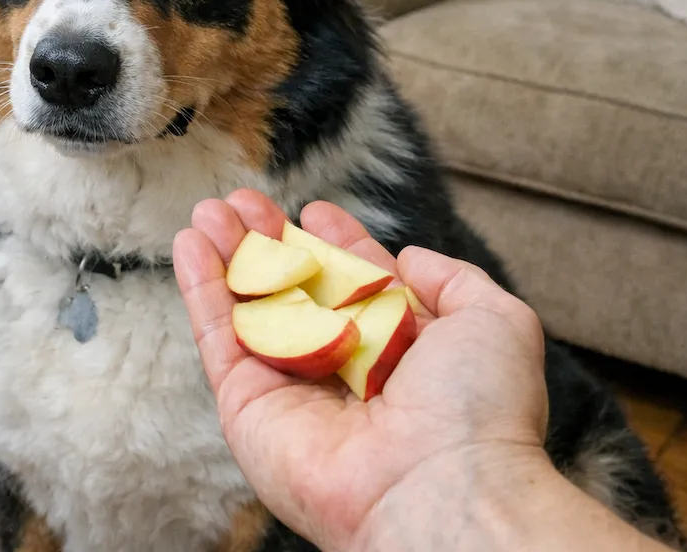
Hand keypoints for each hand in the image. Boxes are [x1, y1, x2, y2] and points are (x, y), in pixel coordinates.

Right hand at [172, 190, 550, 550]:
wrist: (438, 485)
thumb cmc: (478, 410)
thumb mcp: (495, 320)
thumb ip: (456, 279)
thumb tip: (412, 257)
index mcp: (395, 347)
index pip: (353, 284)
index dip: (332, 242)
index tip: (314, 209)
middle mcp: (340, 367)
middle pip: (292, 290)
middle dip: (268, 242)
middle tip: (243, 201)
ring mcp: (289, 386)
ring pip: (248, 308)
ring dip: (226, 255)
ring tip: (209, 209)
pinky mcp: (246, 405)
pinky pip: (217, 339)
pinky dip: (200, 290)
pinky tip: (190, 244)